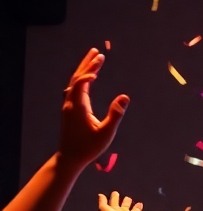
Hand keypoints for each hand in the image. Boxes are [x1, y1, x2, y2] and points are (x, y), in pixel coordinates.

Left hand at [58, 48, 129, 170]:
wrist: (69, 158)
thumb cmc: (88, 147)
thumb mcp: (106, 133)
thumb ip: (115, 114)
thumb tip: (125, 97)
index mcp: (78, 107)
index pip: (81, 82)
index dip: (89, 72)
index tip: (100, 63)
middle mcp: (71, 103)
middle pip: (76, 78)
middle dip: (87, 64)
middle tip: (97, 52)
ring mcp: (69, 106)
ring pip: (74, 82)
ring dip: (84, 70)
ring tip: (94, 60)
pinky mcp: (70, 110)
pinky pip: (75, 89)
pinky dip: (82, 80)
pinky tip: (88, 79)